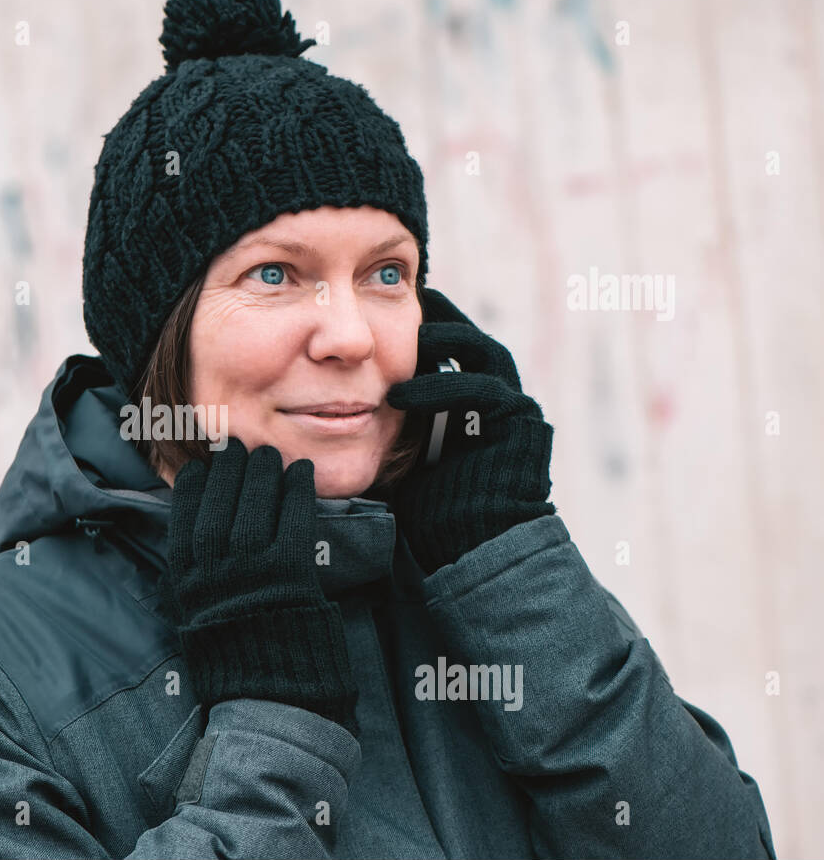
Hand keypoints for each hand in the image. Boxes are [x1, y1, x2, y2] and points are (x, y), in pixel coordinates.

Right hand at [158, 436, 359, 735]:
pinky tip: (299, 473)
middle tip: (238, 449)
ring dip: (262, 471)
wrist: (270, 693)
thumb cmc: (233, 653)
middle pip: (219, 498)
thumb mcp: (195, 614)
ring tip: (268, 456)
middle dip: (229, 467)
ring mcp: (251, 567)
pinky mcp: (290, 570)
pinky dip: (296, 490)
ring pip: (254, 501)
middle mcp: (213, 567)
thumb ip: (193, 575)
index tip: (204, 467)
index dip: (197, 483)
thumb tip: (192, 534)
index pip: (184, 512)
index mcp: (185, 577)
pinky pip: (292, 516)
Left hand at [385, 288, 555, 575]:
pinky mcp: (520, 424)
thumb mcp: (405, 456)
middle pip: (472, 338)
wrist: (470, 552)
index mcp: (473, 402)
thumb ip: (392, 423)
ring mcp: (515, 408)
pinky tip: (400, 394)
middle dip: (438, 320)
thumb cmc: (431, 512)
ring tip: (400, 342)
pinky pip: (482, 390)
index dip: (422, 326)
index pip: (452, 346)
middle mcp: (501, 398)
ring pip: (482, 353)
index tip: (378, 314)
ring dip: (441, 342)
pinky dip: (440, 386)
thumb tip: (340, 404)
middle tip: (398, 307)